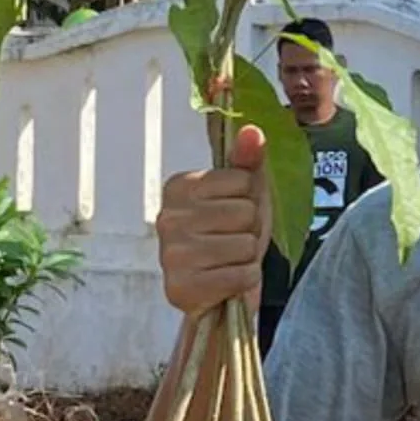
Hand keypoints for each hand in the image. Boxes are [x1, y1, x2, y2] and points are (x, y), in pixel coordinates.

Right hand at [157, 125, 270, 319]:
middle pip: (244, 212)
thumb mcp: (245, 193)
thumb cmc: (231, 234)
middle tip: (233, 240)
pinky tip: (227, 281)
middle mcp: (166, 218)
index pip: (242, 180)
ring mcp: (170, 255)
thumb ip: (247, 160)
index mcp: (178, 187)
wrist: (222, 289)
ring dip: (247, 257)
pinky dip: (244, 280)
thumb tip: (252, 131)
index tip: (233, 214)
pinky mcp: (181, 289)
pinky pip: (240, 276)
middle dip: (249, 230)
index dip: (249, 199)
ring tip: (229, 261)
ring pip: (244, 244)